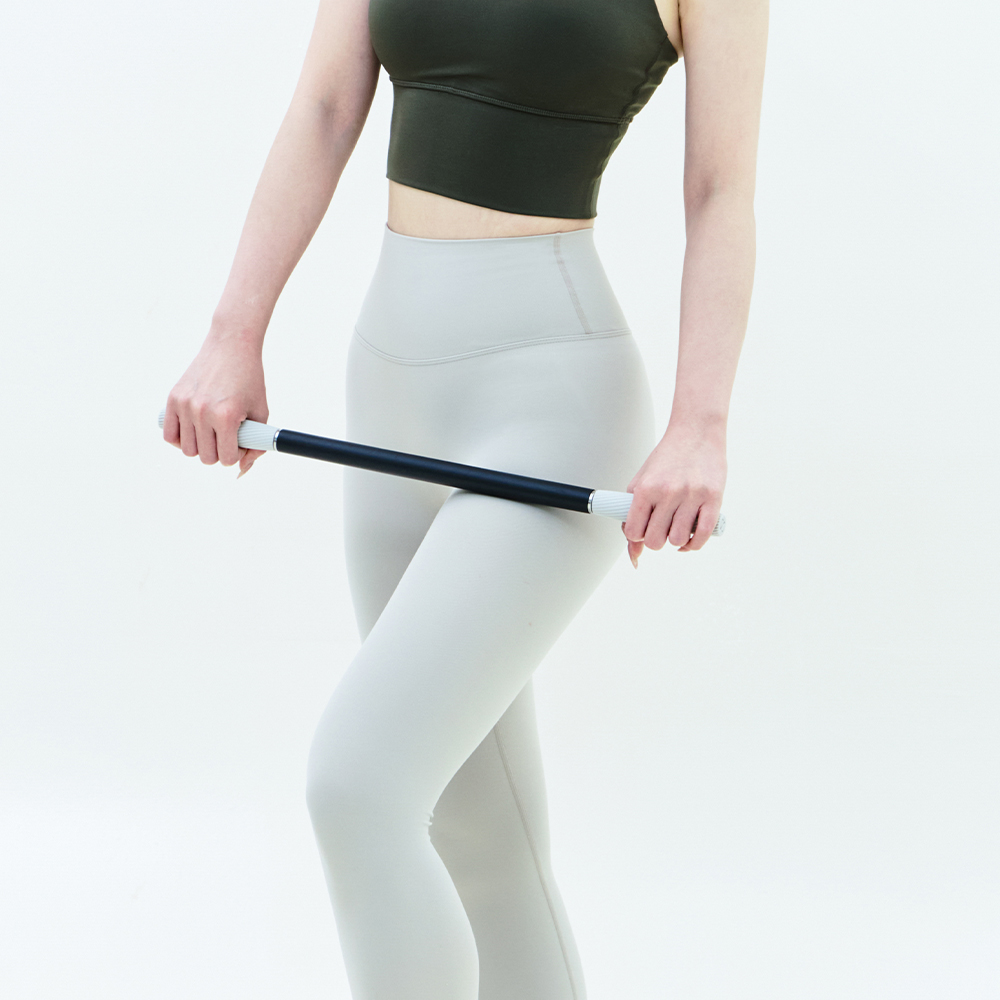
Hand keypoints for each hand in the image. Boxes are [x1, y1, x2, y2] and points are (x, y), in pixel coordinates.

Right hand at [162, 328, 268, 475]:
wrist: (231, 345)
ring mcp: (185, 405)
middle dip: (219, 453)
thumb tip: (241, 470)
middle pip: (206, 458)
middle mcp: (202, 412)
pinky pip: (169, 435)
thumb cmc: (250, 379)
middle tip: (227, 436)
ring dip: (201, 447)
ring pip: (187, 450)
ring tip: (212, 432)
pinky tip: (194, 431)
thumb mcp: (261, 412)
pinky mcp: (172, 398)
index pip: (227, 459)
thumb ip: (257, 444)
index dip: (237, 454)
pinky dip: (181, 439)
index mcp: (226, 416)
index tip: (241, 442)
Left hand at [622, 419, 726, 563]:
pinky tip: (689, 538)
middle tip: (660, 528)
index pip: (633, 532)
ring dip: (675, 540)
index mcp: (646, 488)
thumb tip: (634, 554)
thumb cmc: (668, 458)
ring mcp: (692, 496)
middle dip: (656, 540)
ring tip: (676, 527)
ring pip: (677, 540)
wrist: (696, 433)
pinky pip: (702, 535)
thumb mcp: (642, 481)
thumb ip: (632, 515)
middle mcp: (668, 493)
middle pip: (655, 541)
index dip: (637, 536)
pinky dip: (693, 544)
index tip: (643, 528)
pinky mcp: (713, 499)